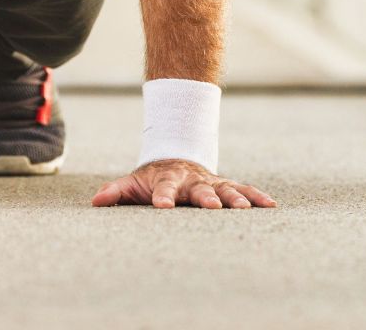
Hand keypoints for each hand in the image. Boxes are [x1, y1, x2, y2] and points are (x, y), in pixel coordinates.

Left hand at [92, 158, 276, 209]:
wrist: (174, 156)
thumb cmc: (151, 179)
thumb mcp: (133, 183)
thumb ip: (116, 192)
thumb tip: (95, 202)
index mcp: (167, 180)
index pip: (163, 189)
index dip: (162, 197)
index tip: (163, 207)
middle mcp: (191, 180)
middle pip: (198, 189)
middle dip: (205, 197)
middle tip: (213, 207)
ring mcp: (210, 182)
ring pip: (224, 188)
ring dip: (234, 198)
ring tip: (245, 209)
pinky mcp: (225, 185)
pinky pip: (243, 189)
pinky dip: (256, 197)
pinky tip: (270, 205)